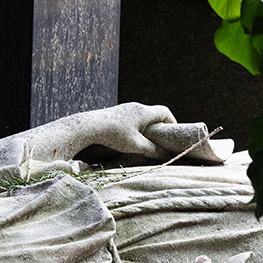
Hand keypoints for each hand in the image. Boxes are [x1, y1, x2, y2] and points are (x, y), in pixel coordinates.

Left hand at [24, 103, 176, 161]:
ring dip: (148, 127)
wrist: (89, 126)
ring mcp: (125, 109)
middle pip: (154, 113)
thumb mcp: (135, 146)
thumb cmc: (113, 135)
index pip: (165, 112)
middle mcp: (135, 107)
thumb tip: (166, 155)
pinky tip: (132, 138)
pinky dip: (137, 127)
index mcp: (144, 112)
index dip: (172, 123)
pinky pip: (132, 118)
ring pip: (142, 116)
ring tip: (148, 141)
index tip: (173, 135)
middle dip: (160, 126)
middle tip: (162, 140)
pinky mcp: (116, 114)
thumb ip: (152, 150)